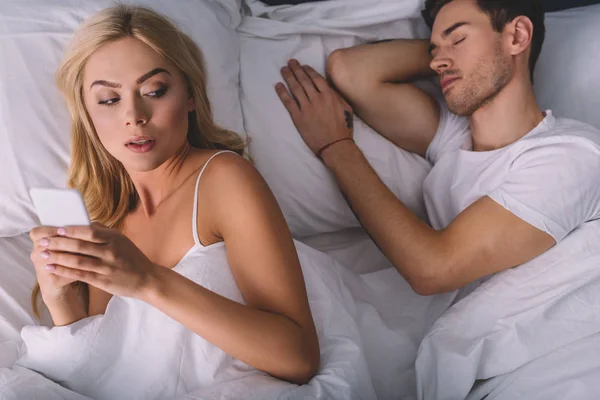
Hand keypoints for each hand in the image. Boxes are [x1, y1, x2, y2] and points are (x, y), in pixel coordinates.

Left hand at [35, 223, 157, 298]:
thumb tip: (83, 222)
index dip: (72, 230)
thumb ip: (103, 231)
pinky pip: (80, 275)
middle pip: (80, 246)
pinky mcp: (104, 281)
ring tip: (43, 254)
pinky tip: (53, 268)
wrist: (147, 279)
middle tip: (43, 241)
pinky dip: (64, 271)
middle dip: (59, 243)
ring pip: (78, 261)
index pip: (90, 231)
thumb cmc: (131, 257)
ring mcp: (107, 267)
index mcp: (115, 239)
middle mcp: (111, 252)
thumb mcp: (122, 240)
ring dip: (58, 257)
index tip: (56, 229)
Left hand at [276, 59, 353, 156]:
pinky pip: (288, 102)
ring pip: (295, 88)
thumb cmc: (343, 128)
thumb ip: (336, 95)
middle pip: (304, 80)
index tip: (303, 65)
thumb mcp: (346, 107)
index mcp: (329, 95)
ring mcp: (306, 108)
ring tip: (283, 69)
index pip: (316, 78)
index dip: (308, 70)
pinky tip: (278, 85)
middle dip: (296, 69)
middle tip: (290, 62)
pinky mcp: (298, 117)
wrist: (335, 145)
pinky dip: (282, 92)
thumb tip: (328, 87)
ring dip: (288, 77)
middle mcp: (316, 99)